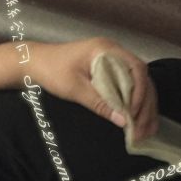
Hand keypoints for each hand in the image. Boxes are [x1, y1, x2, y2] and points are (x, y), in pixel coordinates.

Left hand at [27, 37, 158, 140]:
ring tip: (145, 130)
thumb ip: (99, 103)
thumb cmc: (51, 71)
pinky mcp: (108, 72)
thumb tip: (123, 121)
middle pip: (141, 78)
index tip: (134, 112)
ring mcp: (112, 61)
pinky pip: (127, 87)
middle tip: (144, 128)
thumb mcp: (74, 89)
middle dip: (145, 104)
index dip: (140, 91)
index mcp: (106, 50)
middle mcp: (114, 52)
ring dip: (143, 107)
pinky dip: (133, 104)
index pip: (136, 68)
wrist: (34, 63)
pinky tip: (136, 121)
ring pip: (137, 84)